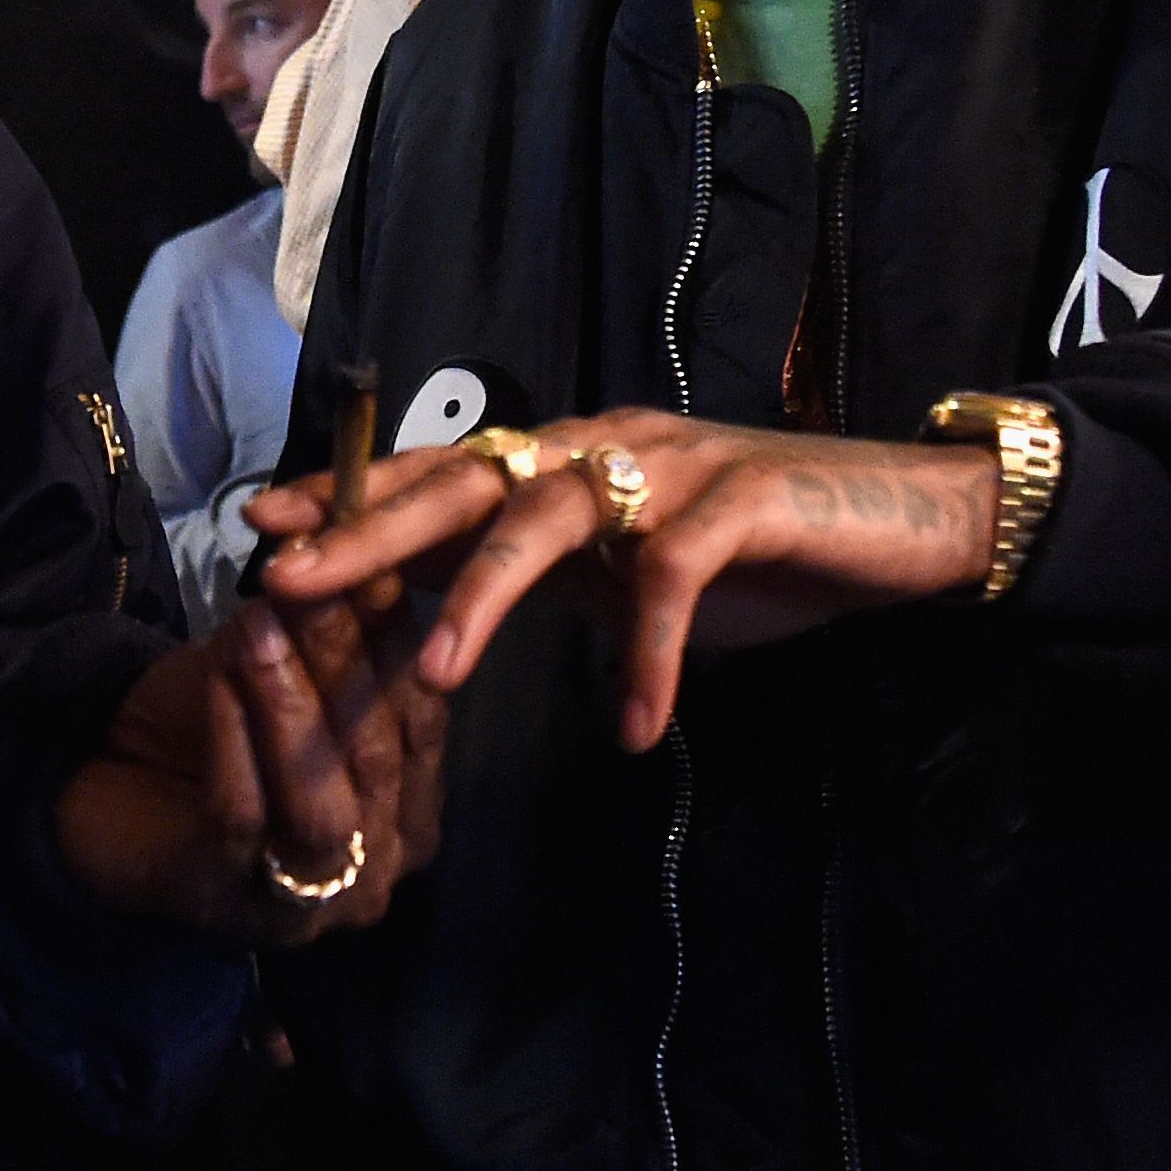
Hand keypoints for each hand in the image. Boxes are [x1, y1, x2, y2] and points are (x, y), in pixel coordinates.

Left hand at [57, 590, 446, 947]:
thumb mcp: (281, 670)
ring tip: (259, 624)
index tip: (368, 557)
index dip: (397, 638)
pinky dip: (233, 738)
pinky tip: (218, 675)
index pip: (422, 721)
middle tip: (309, 583)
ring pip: (321, 800)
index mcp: (410, 817)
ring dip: (290, 702)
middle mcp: (375, 875)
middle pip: (376, 756)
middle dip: (345, 662)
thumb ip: (325, 632)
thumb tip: (361, 555)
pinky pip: (242, 814)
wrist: (107, 794)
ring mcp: (307, 906)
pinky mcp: (229, 904)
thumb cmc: (212, 734)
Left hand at [252, 412, 999, 748]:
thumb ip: (543, 578)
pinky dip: (646, 654)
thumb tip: (433, 611)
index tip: (260, 530)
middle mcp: (601, 445)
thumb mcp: (625, 571)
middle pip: (462, 477)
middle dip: (368, 531)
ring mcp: (669, 466)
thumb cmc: (762, 553)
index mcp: (566, 459)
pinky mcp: (743, 501)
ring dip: (483, 597)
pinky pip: (673, 576)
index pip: (436, 471)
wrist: (911, 522)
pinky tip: (634, 725)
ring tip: (431, 677)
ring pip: (547, 512)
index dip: (349, 498)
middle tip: (287, 582)